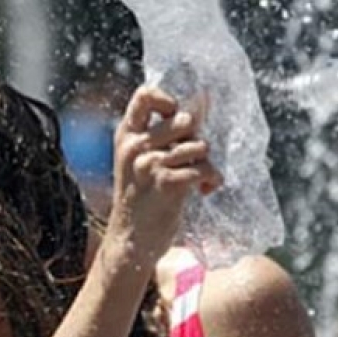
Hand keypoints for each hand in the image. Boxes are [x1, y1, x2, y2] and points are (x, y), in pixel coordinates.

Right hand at [105, 86, 222, 268]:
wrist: (131, 240)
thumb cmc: (142, 199)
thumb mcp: (142, 161)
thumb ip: (166, 134)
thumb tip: (204, 98)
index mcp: (126, 136)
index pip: (145, 95)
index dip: (168, 99)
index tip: (177, 119)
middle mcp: (135, 146)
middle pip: (184, 121)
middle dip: (196, 141)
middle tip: (192, 161)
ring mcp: (150, 165)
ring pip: (198, 146)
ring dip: (207, 164)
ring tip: (201, 180)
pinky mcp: (167, 184)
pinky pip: (203, 169)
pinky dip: (211, 180)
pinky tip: (205, 191)